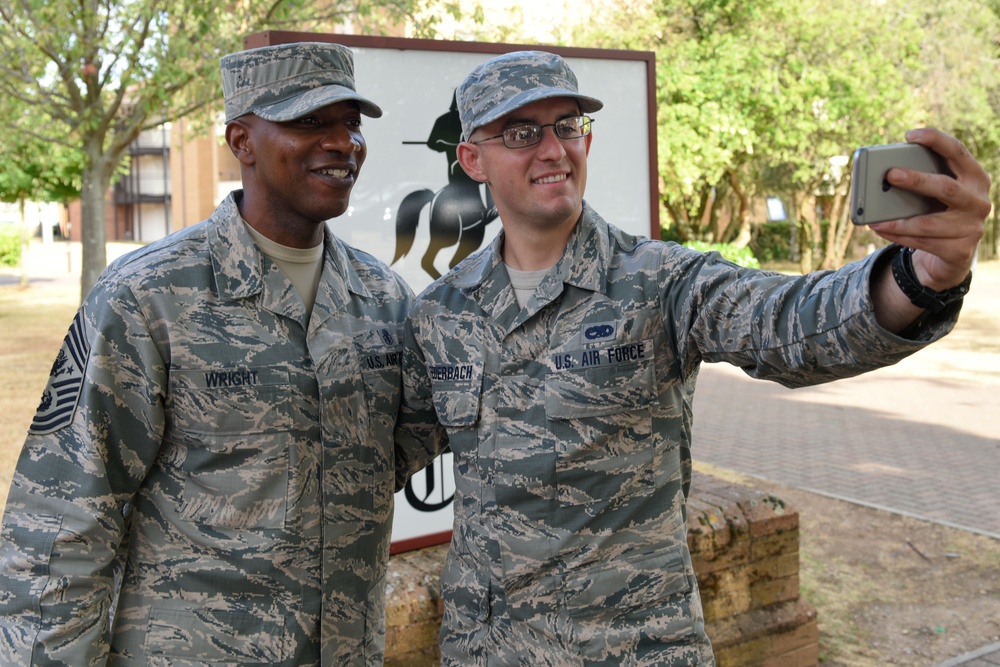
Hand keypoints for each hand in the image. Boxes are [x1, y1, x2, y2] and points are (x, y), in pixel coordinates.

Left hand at [870, 127, 990, 290]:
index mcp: (975, 177)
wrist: (954, 253)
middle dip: (917, 180)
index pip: (958, 152)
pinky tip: (879, 229)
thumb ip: (922, 180)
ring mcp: (972, 227)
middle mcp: (978, 200)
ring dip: (898, 220)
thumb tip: (883, 178)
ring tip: (873, 218)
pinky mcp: (961, 250)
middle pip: (946, 187)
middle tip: (890, 174)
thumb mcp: (935, 194)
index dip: (936, 140)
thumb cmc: (939, 212)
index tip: (910, 134)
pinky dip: (897, 236)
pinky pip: (922, 243)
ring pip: (929, 223)